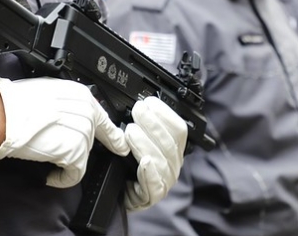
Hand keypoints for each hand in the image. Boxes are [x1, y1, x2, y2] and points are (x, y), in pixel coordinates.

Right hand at [0, 72, 128, 187]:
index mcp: (80, 94)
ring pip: (83, 156)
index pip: (103, 118)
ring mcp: (83, 130)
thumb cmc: (12, 103)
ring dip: (66, 163)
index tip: (120, 145)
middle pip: (90, 140)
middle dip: (74, 149)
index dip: (111, 135)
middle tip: (54, 150)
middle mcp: (86, 110)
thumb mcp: (46, 92)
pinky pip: (75, 173)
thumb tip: (68, 117)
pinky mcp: (74, 150)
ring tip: (46, 159)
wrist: (0, 115)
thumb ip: (65, 104)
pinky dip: (62, 179)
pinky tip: (50, 175)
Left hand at [124, 96, 187, 210]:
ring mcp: (165, 181)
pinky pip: (154, 184)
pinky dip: (149, 172)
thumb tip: (139, 104)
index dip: (166, 114)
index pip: (179, 129)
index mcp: (173, 148)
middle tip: (137, 111)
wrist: (117, 192)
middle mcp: (173, 164)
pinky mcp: (153, 196)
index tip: (150, 102)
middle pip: (170, 142)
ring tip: (130, 131)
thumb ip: (142, 124)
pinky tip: (144, 162)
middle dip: (153, 123)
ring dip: (145, 143)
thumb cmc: (127, 163)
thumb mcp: (136, 139)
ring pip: (161, 160)